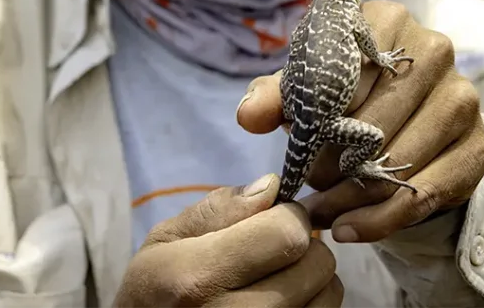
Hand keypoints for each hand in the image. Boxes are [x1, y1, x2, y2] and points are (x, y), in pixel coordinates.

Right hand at [113, 174, 342, 307]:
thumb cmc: (154, 288)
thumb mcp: (166, 240)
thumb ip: (219, 209)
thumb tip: (271, 187)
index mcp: (200, 277)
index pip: (286, 235)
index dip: (288, 215)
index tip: (274, 216)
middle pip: (315, 265)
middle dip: (304, 243)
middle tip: (276, 246)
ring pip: (329, 294)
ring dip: (312, 276)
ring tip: (280, 275)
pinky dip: (313, 301)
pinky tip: (285, 299)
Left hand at [236, 0, 483, 243]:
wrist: (401, 128)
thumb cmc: (343, 98)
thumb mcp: (305, 90)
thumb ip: (275, 96)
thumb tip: (251, 115)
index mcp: (386, 20)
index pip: (347, 71)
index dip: (319, 116)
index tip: (298, 147)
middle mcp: (435, 50)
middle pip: (375, 120)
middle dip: (333, 164)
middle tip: (306, 191)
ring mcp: (463, 97)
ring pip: (400, 160)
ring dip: (353, 198)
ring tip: (320, 214)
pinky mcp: (479, 145)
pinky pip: (428, 192)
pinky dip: (384, 220)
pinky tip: (350, 230)